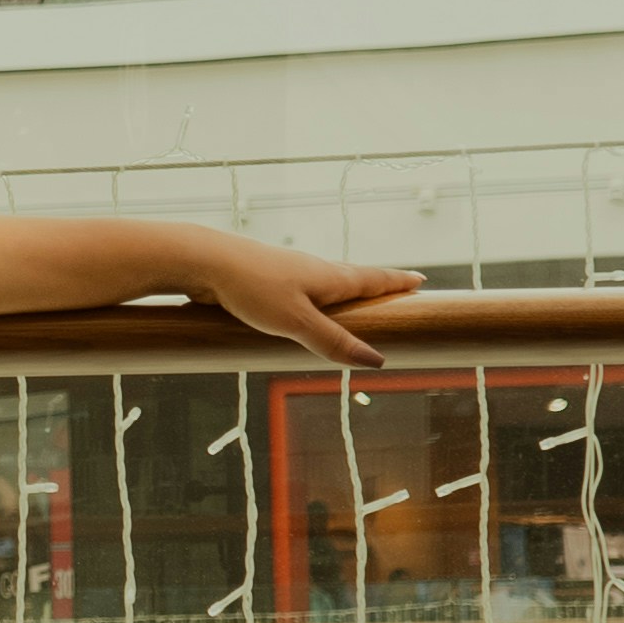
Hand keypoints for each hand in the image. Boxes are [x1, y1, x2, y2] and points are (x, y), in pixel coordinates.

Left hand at [174, 235, 421, 364]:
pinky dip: (316, 299)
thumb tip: (377, 360)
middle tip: (396, 288)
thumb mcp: (297, 321)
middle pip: (354, 278)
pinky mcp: (266, 282)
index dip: (397, 282)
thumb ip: (333, 341)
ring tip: (357, 299)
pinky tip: (305, 306)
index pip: (373, 279)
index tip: (420, 281)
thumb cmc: (251, 288)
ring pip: (326, 283)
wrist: (203, 262)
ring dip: (346, 291)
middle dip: (377, 286)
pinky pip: (301, 292)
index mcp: (329, 277)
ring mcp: (289, 274)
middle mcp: (314, 271)